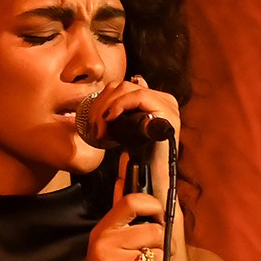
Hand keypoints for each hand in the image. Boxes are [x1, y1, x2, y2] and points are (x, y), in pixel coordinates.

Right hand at [75, 192, 164, 260]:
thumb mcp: (104, 245)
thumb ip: (117, 214)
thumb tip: (121, 178)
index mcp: (102, 230)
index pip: (132, 201)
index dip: (153, 206)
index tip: (158, 218)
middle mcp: (104, 243)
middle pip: (155, 231)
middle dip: (164, 247)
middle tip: (155, 257)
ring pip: (160, 256)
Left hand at [86, 75, 179, 206]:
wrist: (148, 180)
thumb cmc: (138, 158)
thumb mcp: (128, 128)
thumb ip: (128, 108)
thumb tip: (135, 80)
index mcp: (156, 100)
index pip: (122, 86)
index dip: (102, 99)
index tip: (92, 120)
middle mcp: (165, 100)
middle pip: (122, 86)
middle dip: (100, 104)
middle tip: (93, 126)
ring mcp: (168, 106)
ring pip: (127, 89)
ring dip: (106, 107)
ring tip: (100, 128)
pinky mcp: (167, 113)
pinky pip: (139, 96)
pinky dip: (119, 104)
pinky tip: (110, 118)